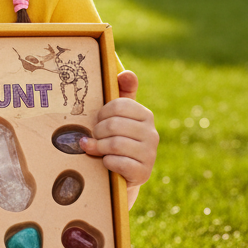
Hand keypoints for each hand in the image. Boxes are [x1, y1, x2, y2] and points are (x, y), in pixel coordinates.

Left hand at [81, 70, 157, 207]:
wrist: (121, 174)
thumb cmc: (116, 138)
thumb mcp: (118, 116)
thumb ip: (122, 93)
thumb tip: (127, 73)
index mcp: (145, 115)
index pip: (118, 106)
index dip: (101, 114)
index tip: (98, 121)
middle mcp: (152, 133)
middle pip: (114, 125)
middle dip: (98, 133)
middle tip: (95, 138)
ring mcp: (150, 154)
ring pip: (115, 144)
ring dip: (100, 148)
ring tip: (97, 149)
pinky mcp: (143, 172)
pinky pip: (118, 162)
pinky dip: (107, 162)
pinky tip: (107, 162)